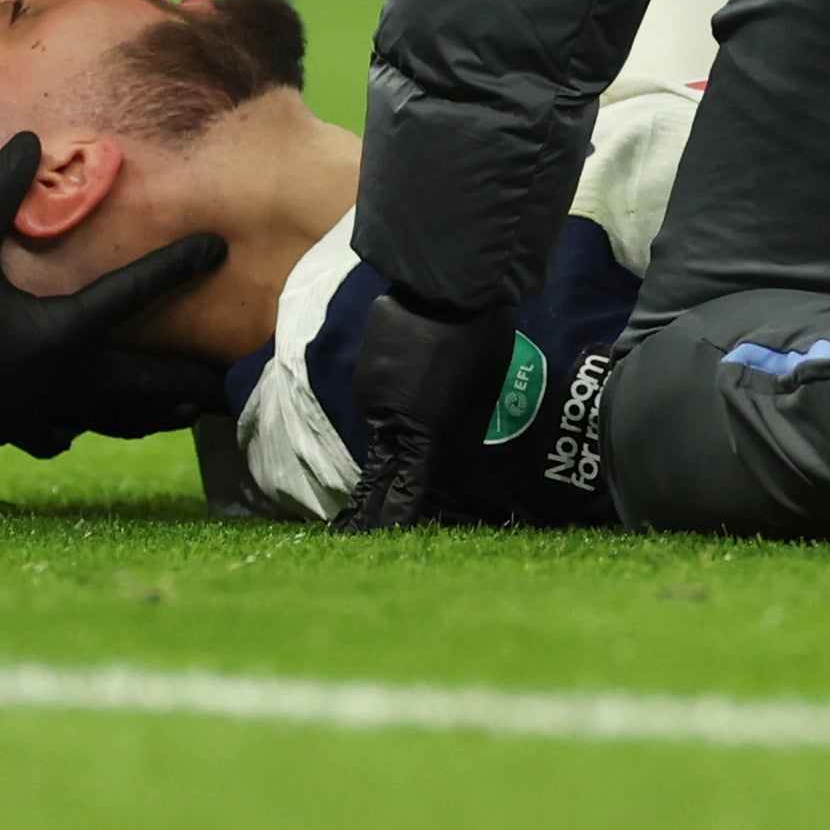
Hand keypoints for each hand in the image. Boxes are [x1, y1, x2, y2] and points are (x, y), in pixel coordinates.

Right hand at [0, 132, 228, 458]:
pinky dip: (94, 426)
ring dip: (157, 409)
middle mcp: (66, 382)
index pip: (134, 294)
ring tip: (190, 408)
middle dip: (194, 380)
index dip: (178, 266)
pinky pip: (72, 432)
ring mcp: (46, 416)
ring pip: (120, 419)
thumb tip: (25, 137)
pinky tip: (87, 424)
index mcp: (61, 334)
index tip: (218, 248)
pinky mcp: (19, 432)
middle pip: (149, 385)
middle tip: (235, 379)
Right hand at [329, 289, 518, 532]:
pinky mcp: (368, 362)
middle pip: (378, 469)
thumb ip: (458, 433)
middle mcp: (386, 416)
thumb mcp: (481, 398)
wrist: (447, 283)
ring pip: (383, 423)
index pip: (401, 492)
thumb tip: (443, 453)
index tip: (369, 546)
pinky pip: (380, 393)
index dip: (388, 521)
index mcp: (419, 433)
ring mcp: (372, 388)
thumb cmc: (479, 343)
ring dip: (395, 434)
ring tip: (408, 433)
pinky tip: (413, 382)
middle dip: (366, 505)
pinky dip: (392, 397)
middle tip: (348, 534)